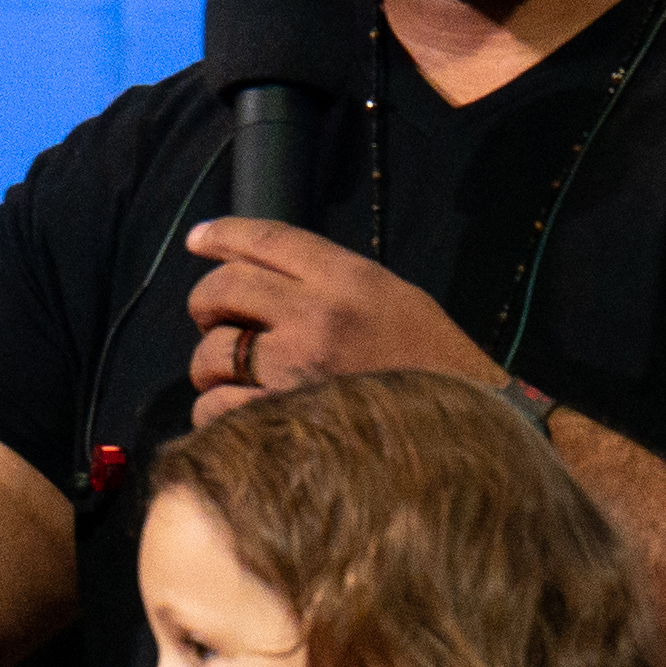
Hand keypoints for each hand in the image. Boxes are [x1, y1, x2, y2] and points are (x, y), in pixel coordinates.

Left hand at [180, 221, 493, 425]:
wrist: (467, 432)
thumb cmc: (434, 368)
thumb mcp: (396, 299)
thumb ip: (335, 283)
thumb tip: (267, 280)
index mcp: (349, 279)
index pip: (268, 240)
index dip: (223, 234)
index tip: (198, 239)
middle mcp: (317, 316)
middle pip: (223, 289)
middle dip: (204, 303)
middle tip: (211, 320)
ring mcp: (297, 371)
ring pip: (212, 353)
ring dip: (210, 365)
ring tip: (229, 377)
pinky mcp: (285, 422)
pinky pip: (217, 410)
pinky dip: (216, 413)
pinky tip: (238, 415)